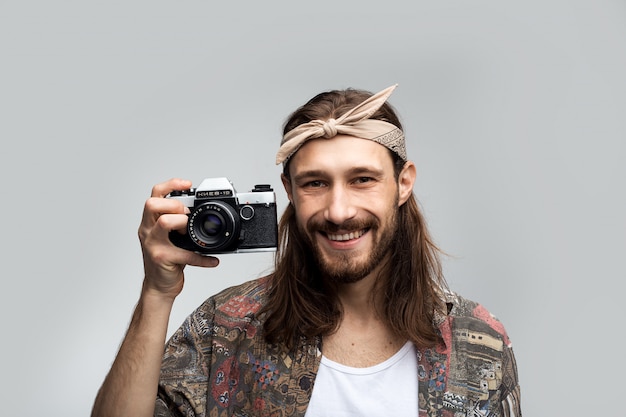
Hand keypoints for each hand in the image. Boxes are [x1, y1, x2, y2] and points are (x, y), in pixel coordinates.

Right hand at [138, 178, 218, 299]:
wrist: (159, 286)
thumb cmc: (167, 260)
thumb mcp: (169, 237)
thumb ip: (178, 222)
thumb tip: (200, 211)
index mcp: (150, 222)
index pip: (155, 195)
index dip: (171, 185)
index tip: (187, 184)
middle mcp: (148, 230)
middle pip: (152, 204)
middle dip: (173, 204)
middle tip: (185, 214)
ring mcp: (153, 244)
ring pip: (163, 222)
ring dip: (181, 222)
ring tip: (189, 231)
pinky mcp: (162, 258)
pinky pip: (185, 254)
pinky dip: (203, 258)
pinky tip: (213, 260)